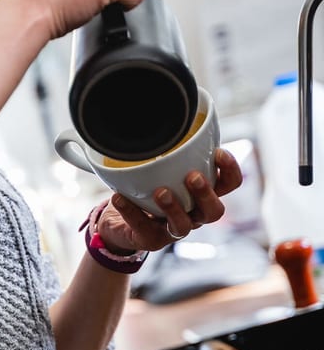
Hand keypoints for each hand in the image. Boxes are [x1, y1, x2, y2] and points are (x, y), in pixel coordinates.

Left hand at [96, 147, 242, 253]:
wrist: (119, 221)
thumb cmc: (145, 188)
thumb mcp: (159, 164)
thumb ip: (168, 146)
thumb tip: (162, 110)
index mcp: (202, 194)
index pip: (229, 185)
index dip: (229, 171)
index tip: (218, 152)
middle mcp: (194, 214)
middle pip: (214, 212)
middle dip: (205, 194)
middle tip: (192, 177)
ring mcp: (173, 230)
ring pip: (183, 226)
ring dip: (174, 207)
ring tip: (160, 191)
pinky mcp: (151, 239)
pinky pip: (144, 228)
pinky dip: (131, 212)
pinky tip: (119, 197)